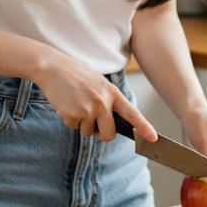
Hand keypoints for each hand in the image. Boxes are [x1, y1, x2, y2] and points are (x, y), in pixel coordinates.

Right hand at [30, 47, 156, 142]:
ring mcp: (87, 109)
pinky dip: (70, 120)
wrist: (53, 67)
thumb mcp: (99, 83)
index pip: (132, 113)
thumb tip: (111, 123)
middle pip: (109, 134)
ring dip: (83, 124)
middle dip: (102, 134)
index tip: (153, 138)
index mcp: (111, 92)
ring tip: (77, 103)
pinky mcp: (71, 115)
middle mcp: (102, 102)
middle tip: (94, 123)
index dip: (144, 127)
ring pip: (89, 132)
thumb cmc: (77, 75)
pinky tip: (67, 104)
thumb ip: (108, 101)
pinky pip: (74, 128)